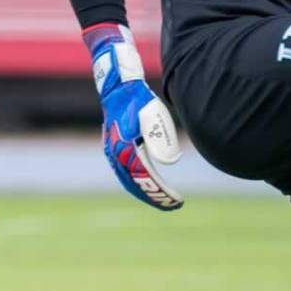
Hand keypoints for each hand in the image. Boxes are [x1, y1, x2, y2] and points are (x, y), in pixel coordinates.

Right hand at [85, 23, 183, 210]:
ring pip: (130, 180)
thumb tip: (172, 162)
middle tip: (174, 205)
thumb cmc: (137, 98)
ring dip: (147, 191)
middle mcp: (116, 154)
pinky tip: (149, 184)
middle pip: (136, 184)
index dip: (161, 192)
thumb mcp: (153, 114)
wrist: (118, 85)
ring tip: (164, 199)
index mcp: (125, 147)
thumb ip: (161, 137)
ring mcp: (113, 151)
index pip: (146, 178)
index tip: (177, 201)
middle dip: (155, 197)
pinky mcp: (115, 148)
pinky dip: (139, 182)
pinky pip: (127, 172)